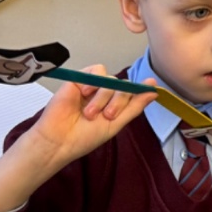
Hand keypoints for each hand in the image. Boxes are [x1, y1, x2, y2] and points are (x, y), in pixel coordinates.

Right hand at [0, 66, 154, 211]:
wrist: (58, 140)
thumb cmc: (83, 138)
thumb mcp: (114, 125)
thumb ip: (133, 108)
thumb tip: (154, 92)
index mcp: (114, 106)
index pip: (132, 93)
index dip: (141, 89)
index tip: (152, 84)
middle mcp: (105, 95)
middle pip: (123, 86)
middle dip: (118, 101)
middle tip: (107, 115)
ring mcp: (93, 86)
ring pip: (111, 79)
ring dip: (104, 96)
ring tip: (90, 113)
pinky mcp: (80, 79)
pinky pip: (96, 71)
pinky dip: (94, 81)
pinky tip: (85, 94)